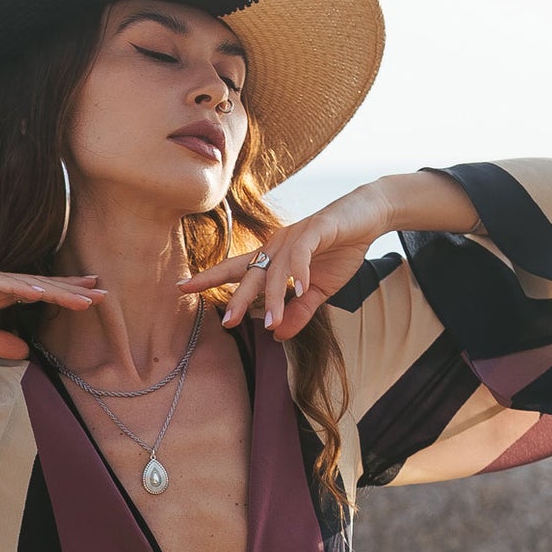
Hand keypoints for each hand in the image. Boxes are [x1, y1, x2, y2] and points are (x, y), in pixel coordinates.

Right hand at [0, 263, 106, 358]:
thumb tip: (25, 352)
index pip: (38, 293)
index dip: (65, 296)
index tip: (93, 300)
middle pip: (42, 285)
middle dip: (74, 290)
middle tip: (106, 294)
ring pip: (28, 283)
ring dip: (57, 290)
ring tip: (85, 296)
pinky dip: (20, 287)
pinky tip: (40, 292)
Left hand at [176, 182, 395, 340]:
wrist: (368, 217)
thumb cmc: (339, 250)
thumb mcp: (319, 290)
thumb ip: (299, 311)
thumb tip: (277, 335)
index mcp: (273, 257)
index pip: (236, 269)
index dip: (210, 278)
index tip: (182, 287)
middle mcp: (277, 245)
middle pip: (251, 273)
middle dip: (238, 298)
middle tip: (227, 322)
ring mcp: (295, 236)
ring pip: (277, 270)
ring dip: (276, 298)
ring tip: (272, 323)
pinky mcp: (317, 229)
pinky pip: (302, 253)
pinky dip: (301, 271)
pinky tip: (302, 288)